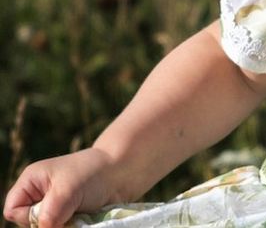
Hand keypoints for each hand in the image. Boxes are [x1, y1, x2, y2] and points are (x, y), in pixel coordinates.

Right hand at [3, 148, 117, 227]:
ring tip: (80, 213)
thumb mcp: (67, 191)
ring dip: (64, 226)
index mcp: (32, 182)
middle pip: (30, 224)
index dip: (29, 215)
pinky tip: (85, 219)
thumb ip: (49, 214)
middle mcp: (40, 195)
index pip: (13, 210)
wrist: (124, 171)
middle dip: (50, 222)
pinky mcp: (69, 216)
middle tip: (70, 211)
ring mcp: (55, 207)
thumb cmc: (93, 173)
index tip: (51, 209)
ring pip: (48, 227)